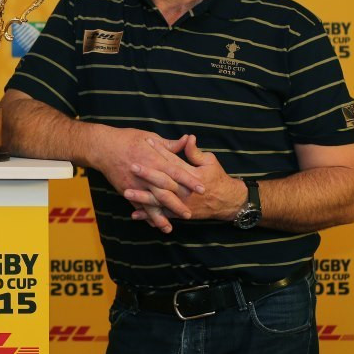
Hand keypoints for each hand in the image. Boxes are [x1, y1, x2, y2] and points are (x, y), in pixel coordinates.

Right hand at [91, 128, 202, 232]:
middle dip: (177, 204)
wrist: (102, 147)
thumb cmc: (127, 139)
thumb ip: (170, 144)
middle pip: (165, 192)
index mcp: (154, 160)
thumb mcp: (150, 137)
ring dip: (160, 216)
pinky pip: (137, 206)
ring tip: (170, 227)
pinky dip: (145, 216)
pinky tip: (153, 224)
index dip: (189, 181)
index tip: (202, 189)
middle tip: (190, 214)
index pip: (176, 172)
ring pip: (150, 203)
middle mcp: (145, 175)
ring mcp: (134, 184)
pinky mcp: (125, 190)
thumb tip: (188, 139)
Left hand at [129, 135, 246, 222]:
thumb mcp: (209, 161)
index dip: (160, 151)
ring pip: (159, 200)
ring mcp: (181, 203)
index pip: (173, 161)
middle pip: (163, 180)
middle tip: (131, 165)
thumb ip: (195, 152)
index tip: (147, 141)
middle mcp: (184, 190)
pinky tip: (133, 214)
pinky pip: (162, 215)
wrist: (227, 202)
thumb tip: (188, 138)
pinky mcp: (179, 213)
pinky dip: (148, 216)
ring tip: (126, 192)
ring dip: (142, 197)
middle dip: (147, 173)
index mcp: (191, 174)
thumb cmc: (218, 178)